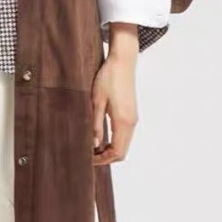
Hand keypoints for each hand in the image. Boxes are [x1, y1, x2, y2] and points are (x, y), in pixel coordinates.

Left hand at [92, 24, 138, 165]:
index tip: (88, 159)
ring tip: (92, 147)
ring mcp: (133, 118)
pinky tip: (101, 137)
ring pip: (124, 144)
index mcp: (123, 121)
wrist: (123, 61)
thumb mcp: (96, 101)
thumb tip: (93, 145)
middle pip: (122, 152)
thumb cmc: (108, 78)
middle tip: (89, 156)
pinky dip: (115, 141)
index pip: (116, 152)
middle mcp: (131, 122)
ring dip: (110, 150)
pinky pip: (125, 135)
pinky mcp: (131, 113)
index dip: (103, 160)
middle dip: (107, 158)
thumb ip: (95, 124)